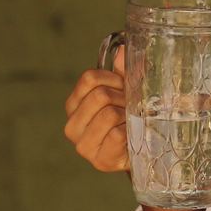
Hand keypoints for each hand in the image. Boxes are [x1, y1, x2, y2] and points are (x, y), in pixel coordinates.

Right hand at [62, 49, 128, 172]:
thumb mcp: (124, 93)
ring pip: (109, 114)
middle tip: (131, 106)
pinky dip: (130, 132)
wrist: (138, 152)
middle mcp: (72, 125)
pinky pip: (118, 134)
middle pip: (100, 95)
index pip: (89, 78)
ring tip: (131, 121)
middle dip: (122, 98)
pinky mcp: (99, 160)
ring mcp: (83, 145)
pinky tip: (132, 136)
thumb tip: (123, 51)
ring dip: (127, 115)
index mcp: (73, 105)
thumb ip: (122, 72)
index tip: (123, 87)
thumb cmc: (127, 119)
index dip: (113, 78)